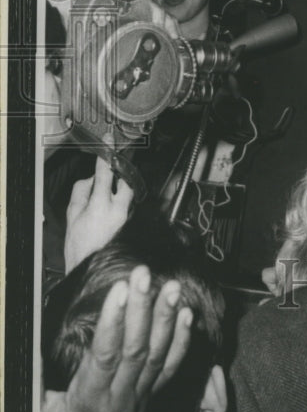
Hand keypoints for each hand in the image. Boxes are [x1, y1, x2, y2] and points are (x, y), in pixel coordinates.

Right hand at [41, 266, 192, 411]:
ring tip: (172, 287)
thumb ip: (36, 381)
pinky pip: (169, 368)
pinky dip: (181, 341)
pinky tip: (187, 315)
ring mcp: (139, 397)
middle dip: (141, 308)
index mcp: (88, 400)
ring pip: (156, 355)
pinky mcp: (151, 395)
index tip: (120, 290)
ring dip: (165, 318)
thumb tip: (25, 344)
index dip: (113, 322)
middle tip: (144, 274)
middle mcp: (119, 398)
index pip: (105, 356)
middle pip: (135, 350)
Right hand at [64, 157, 132, 272]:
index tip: (109, 142)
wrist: (91, 269)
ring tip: (105, 197)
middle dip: (120, 173)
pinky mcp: (130, 224)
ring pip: (129, 193)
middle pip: (127, 180)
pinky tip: (108, 212)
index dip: (107, 156)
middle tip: (111, 170)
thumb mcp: (72, 216)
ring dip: (120, 189)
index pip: (105, 173)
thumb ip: (81, 192)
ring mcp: (127, 218)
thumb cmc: (79, 247)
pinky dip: (119, 202)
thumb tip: (91, 179)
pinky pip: (128, 205)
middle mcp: (118, 210)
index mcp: (100, 206)